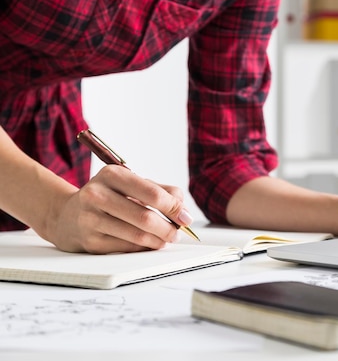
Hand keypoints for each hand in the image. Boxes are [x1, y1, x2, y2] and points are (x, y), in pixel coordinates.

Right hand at [44, 165, 191, 253]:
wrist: (66, 215)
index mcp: (112, 175)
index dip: (174, 208)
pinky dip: (144, 248)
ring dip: (158, 240)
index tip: (186, 218)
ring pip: (137, 236)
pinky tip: (149, 244)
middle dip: (168, 228)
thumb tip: (184, 210)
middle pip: (145, 217)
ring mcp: (91, 219)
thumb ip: (161, 191)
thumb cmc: (108, 197)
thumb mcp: (130, 184)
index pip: (152, 193)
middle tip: (178, 233)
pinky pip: (126, 248)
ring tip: (167, 239)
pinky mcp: (90, 241)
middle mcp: (97, 195)